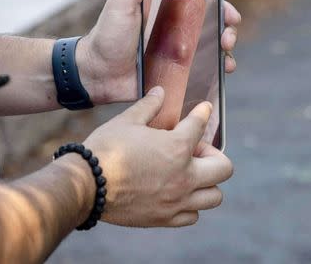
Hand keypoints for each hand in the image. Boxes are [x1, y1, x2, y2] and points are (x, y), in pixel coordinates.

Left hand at [77, 0, 241, 104]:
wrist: (95, 72)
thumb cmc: (106, 36)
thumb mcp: (121, 1)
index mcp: (165, 16)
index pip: (201, 10)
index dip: (221, 11)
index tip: (230, 16)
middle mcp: (173, 37)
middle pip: (211, 33)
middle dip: (228, 34)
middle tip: (227, 40)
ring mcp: (173, 60)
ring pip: (208, 57)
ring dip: (225, 57)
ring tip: (225, 60)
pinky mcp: (170, 80)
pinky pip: (195, 80)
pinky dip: (211, 78)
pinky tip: (218, 77)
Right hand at [83, 86, 232, 226]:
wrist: (86, 185)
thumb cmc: (105, 149)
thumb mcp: (126, 121)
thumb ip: (148, 106)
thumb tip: (159, 92)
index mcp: (177, 147)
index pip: (201, 125)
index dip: (202, 113)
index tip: (203, 111)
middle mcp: (184, 176)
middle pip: (224, 168)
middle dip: (213, 155)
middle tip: (194, 151)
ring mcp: (176, 201)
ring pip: (214, 196)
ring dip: (206, 182)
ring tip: (188, 174)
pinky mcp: (164, 218)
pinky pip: (193, 215)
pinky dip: (190, 205)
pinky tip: (176, 194)